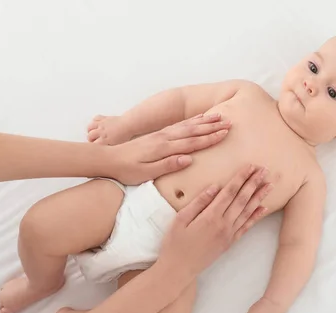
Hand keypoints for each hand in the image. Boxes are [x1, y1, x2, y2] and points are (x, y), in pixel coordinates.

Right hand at [87, 115, 131, 144]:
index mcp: (104, 139)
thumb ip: (109, 147)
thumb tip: (104, 150)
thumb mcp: (117, 145)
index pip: (94, 145)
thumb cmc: (125, 135)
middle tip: (94, 141)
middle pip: (90, 136)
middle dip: (91, 139)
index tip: (96, 148)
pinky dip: (95, 121)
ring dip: (90, 130)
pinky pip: (95, 118)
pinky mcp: (104, 118)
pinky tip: (97, 124)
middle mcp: (101, 131)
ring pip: (90, 126)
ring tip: (94, 133)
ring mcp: (101, 124)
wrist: (129, 124)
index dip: (94, 147)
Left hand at [105, 113, 230, 184]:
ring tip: (218, 116)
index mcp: (164, 148)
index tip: (225, 134)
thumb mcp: (146, 173)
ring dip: (204, 121)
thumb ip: (167, 165)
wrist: (107, 159)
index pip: (192, 142)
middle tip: (228, 122)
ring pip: (187, 125)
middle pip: (193, 130)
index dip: (210, 138)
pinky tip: (198, 119)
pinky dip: (191, 121)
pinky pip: (179, 125)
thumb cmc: (126, 170)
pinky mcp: (158, 135)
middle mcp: (164, 138)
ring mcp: (161, 135)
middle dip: (212, 127)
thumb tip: (188, 159)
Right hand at [156, 165, 272, 277]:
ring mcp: (229, 234)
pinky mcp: (230, 242)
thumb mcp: (180, 220)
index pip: (229, 192)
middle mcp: (223, 224)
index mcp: (210, 216)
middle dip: (254, 183)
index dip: (241, 178)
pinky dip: (256, 217)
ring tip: (270, 185)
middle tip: (265, 170)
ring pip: (248, 212)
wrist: (179, 269)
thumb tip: (214, 187)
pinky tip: (264, 208)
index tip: (250, 166)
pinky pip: (247, 227)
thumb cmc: (174, 244)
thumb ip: (198, 203)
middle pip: (242, 199)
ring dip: (259, 197)